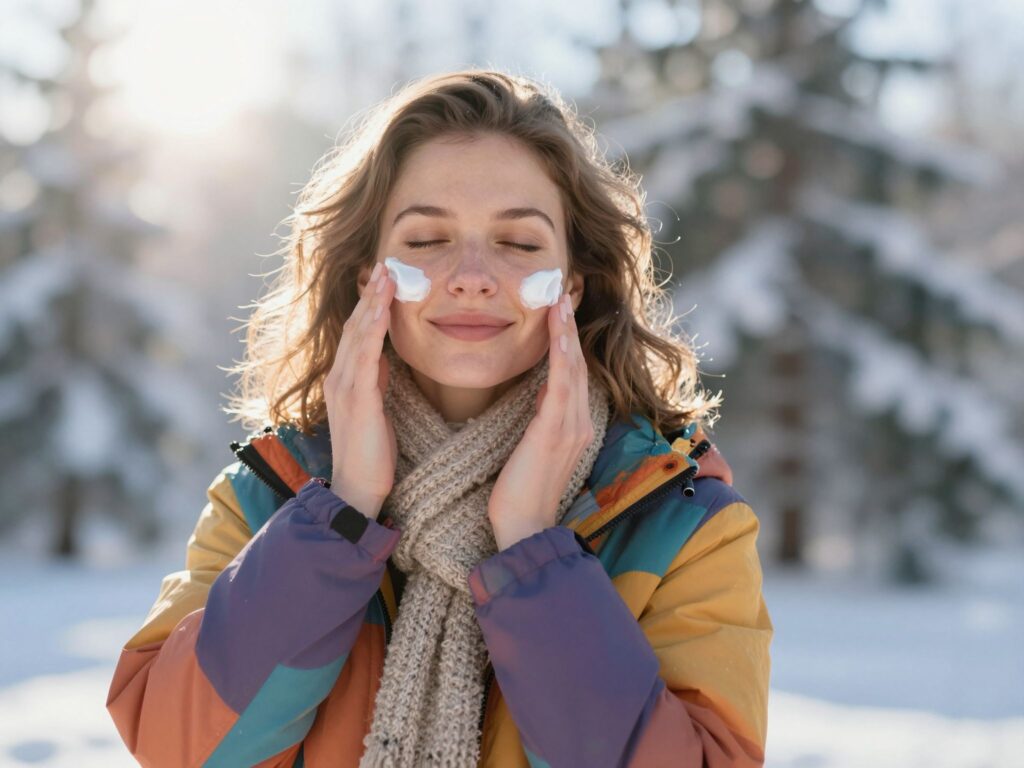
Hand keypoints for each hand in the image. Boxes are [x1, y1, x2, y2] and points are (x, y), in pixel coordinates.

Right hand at [323, 261, 397, 519]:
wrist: (357, 490)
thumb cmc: (371, 453)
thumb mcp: (376, 407)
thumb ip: (376, 380)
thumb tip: (385, 355)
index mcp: (344, 380)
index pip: (357, 333)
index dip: (369, 304)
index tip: (384, 277)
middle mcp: (339, 378)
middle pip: (355, 326)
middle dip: (371, 294)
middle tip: (386, 264)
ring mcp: (345, 388)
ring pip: (357, 336)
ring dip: (372, 304)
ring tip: (386, 276)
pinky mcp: (357, 401)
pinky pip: (365, 359)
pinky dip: (373, 332)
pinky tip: (382, 312)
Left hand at [488, 292, 595, 549]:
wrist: (523, 531)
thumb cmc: (519, 494)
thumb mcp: (529, 449)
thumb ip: (538, 422)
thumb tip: (534, 395)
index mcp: (570, 425)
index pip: (571, 372)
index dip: (567, 339)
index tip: (558, 310)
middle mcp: (577, 421)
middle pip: (577, 362)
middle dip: (570, 326)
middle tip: (563, 290)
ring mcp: (571, 425)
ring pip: (573, 366)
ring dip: (567, 330)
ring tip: (559, 298)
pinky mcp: (556, 430)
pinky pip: (562, 382)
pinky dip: (561, 353)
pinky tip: (556, 329)